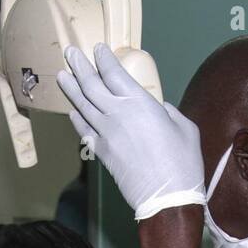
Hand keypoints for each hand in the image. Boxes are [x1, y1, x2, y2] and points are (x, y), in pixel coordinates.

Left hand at [57, 43, 205, 219]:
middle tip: (70, 53)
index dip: (104, 59)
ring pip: (83, 106)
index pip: (114, 74)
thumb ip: (169, 112)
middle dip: (79, 67)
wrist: (167, 198)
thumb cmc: (183, 163)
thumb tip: (159, 108)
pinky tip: (72, 111)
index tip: (97, 49)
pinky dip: (77, 119)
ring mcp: (107, 135)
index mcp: (141, 104)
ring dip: (71, 89)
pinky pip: (84, 130)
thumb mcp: (185, 128)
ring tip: (62, 76)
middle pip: (92, 85)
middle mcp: (118, 115)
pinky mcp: (103, 153)